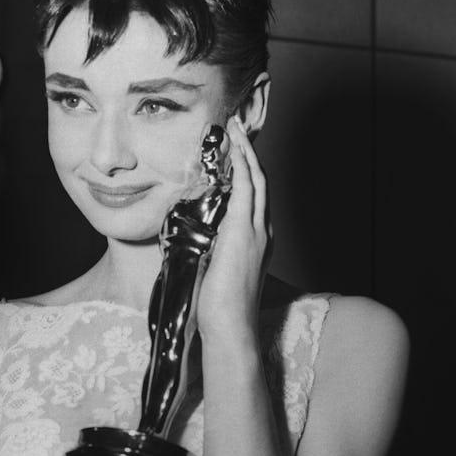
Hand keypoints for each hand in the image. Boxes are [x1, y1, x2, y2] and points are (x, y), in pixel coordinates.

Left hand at [197, 117, 270, 338]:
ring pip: (256, 179)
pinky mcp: (243, 230)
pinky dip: (242, 165)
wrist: (230, 325)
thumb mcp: (215, 273)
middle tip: (238, 129)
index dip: (248, 173)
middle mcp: (263, 232)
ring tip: (235, 129)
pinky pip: (245, 188)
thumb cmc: (220, 309)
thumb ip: (211, 252)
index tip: (236, 154)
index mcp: (257, 242)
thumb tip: (192, 242)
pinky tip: (234, 148)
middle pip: (260, 182)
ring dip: (246, 151)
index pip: (254, 199)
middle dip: (250, 153)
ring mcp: (256, 230)